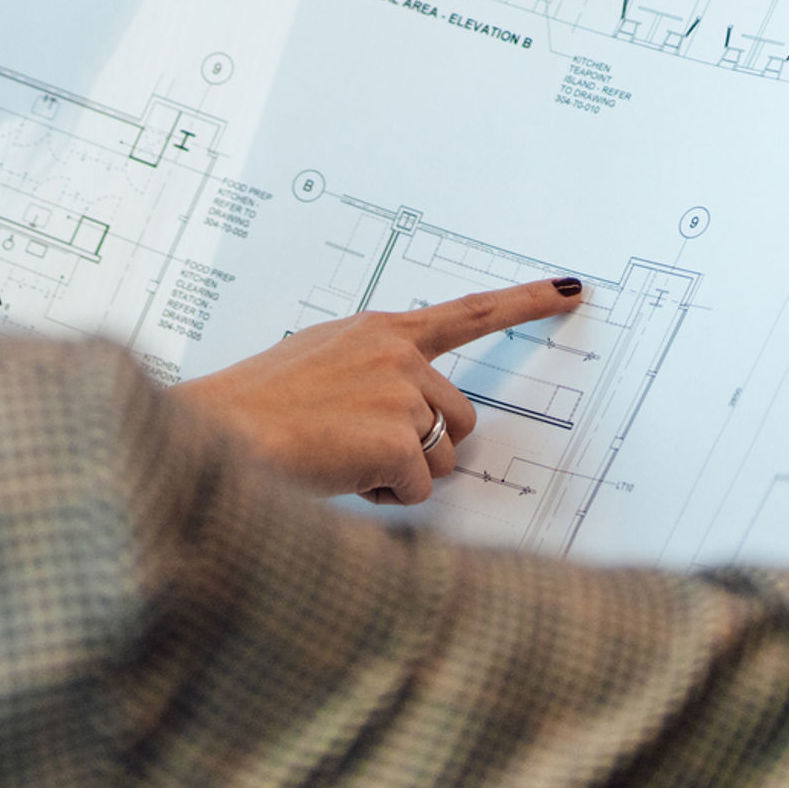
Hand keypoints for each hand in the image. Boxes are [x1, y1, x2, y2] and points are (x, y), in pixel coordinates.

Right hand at [176, 276, 587, 503]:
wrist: (217, 433)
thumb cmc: (255, 409)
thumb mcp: (317, 365)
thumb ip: (373, 374)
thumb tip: (414, 419)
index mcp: (379, 331)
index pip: (469, 313)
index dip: (526, 303)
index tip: (571, 291)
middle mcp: (399, 354)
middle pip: (460, 418)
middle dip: (424, 447)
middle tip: (358, 449)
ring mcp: (401, 393)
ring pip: (443, 459)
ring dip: (401, 474)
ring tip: (340, 460)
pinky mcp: (399, 438)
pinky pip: (416, 490)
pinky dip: (381, 497)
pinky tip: (338, 477)